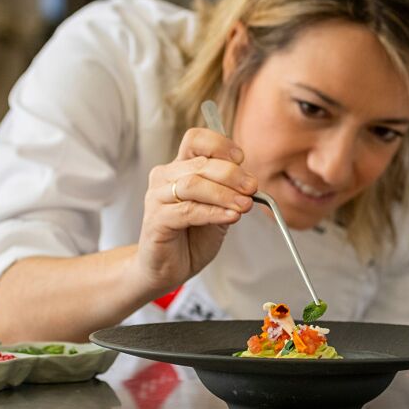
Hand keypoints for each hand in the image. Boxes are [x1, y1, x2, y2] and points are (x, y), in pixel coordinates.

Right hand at [135, 127, 256, 293]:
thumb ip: (229, 192)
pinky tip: (230, 217)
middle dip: (232, 174)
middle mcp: (165, 177)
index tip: (241, 159)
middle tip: (251, 188)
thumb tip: (250, 182)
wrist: (169, 268)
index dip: (220, 145)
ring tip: (244, 205)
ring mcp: (157, 197)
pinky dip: (213, 212)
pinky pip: (188, 210)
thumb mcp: (218, 209)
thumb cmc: (191, 237)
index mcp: (179, 167)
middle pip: (200, 162)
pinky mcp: (156, 219)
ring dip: (224, 194)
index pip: (196, 140)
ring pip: (193, 184)